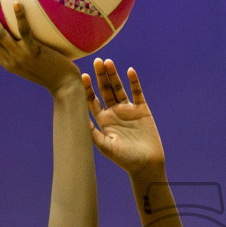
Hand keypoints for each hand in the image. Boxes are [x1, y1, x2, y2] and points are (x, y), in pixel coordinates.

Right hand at [0, 0, 79, 92]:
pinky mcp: (34, 53)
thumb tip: (20, 37)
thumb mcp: (32, 63)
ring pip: (0, 34)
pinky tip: (16, 3)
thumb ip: (23, 51)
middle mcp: (10, 60)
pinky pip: (25, 32)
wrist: (64, 86)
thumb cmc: (52, 72)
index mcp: (7, 63)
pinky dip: (19, 17)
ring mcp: (21, 57)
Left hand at [84, 59, 164, 173]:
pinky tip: (130, 71)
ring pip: (119, 88)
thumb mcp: (106, 147)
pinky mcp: (142, 110)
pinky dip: (134, 82)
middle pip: (105, 90)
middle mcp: (114, 112)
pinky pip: (137, 92)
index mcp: (103, 120)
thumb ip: (93, 133)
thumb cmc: (125, 159)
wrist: (147, 164)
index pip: (92, 100)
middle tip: (97, 62)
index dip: (88, 88)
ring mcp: (128, 110)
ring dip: (113, 75)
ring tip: (108, 62)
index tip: (84, 77)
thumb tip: (78, 121)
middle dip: (100, 76)